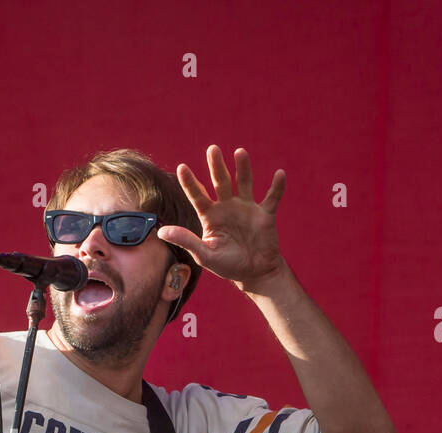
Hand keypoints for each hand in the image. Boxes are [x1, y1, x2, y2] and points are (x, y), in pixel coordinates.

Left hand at [157, 145, 286, 291]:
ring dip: (243, 168)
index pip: (198, 196)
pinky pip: (272, 198)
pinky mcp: (265, 214)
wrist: (254, 273)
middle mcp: (227, 207)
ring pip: (245, 183)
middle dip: (216, 166)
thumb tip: (161, 232)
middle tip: (212, 149)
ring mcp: (247, 208)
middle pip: (220, 182)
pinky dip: (277, 187)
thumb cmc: (227, 264)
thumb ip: (186, 241)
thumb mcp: (205, 255)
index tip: (182, 168)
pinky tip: (280, 174)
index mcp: (211, 216)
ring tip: (239, 152)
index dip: (190, 183)